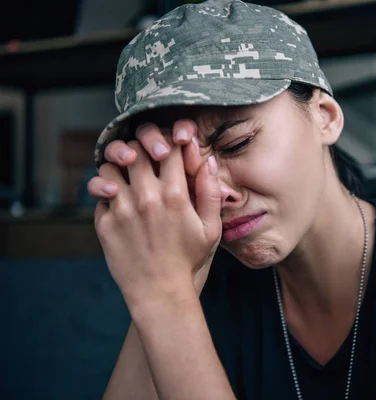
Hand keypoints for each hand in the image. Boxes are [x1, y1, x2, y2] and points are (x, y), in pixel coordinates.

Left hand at [93, 136, 220, 306]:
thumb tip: (210, 162)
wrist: (159, 291)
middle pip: (136, 149)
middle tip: (147, 155)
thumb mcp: (211, 228)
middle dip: (142, 147)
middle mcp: (146, 197)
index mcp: (175, 195)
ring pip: (110, 166)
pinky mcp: (105, 222)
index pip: (169, 148)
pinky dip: (107, 189)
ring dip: (118, 165)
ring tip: (128, 173)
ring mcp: (122, 209)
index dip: (170, 140)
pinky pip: (99, 192)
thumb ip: (211, 192)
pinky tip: (119, 197)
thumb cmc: (188, 259)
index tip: (171, 145)